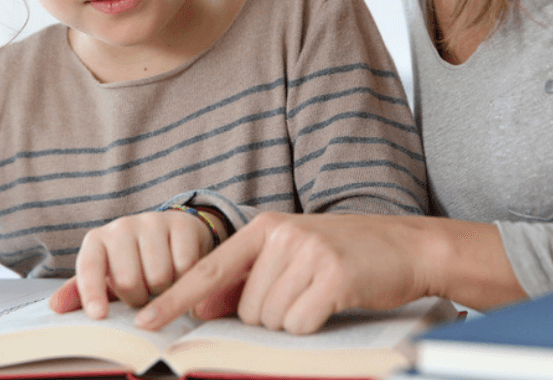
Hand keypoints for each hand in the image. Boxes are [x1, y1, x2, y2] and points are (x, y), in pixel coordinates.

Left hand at [49, 209, 215, 318]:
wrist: (172, 235)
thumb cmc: (134, 263)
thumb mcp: (106, 278)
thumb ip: (81, 293)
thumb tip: (55, 306)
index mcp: (97, 241)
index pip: (89, 268)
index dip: (92, 292)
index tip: (99, 315)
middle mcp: (122, 226)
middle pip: (129, 281)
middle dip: (138, 298)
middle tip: (143, 294)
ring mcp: (153, 222)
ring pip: (159, 277)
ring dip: (164, 292)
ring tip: (162, 284)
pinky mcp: (183, 224)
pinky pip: (185, 267)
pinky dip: (185, 280)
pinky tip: (181, 274)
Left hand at [134, 212, 523, 334]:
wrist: (409, 246)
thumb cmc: (348, 255)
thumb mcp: (292, 255)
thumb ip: (248, 277)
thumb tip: (203, 307)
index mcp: (265, 228)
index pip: (208, 269)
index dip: (174, 299)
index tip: (143, 322)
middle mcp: (281, 236)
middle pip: (245, 309)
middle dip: (270, 316)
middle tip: (305, 295)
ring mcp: (307, 254)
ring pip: (270, 320)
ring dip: (294, 320)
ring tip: (322, 295)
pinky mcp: (332, 276)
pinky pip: (300, 323)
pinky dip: (315, 324)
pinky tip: (334, 301)